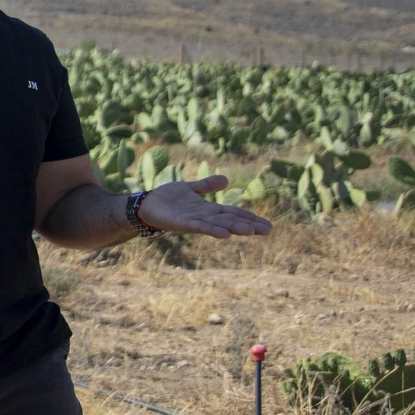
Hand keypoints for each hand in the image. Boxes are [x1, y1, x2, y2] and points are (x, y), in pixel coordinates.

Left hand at [138, 177, 272, 239]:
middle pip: (230, 220)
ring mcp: (194, 221)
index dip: (250, 218)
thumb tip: (226, 179)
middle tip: (268, 230)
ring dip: (234, 228)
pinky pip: (199, 227)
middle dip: (248, 225)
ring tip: (251, 231)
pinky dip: (212, 230)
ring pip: (218, 225)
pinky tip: (224, 235)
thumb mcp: (191, 188)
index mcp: (209, 209)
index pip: (233, 213)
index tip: (268, 225)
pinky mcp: (182, 223)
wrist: (146, 205)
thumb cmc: (168, 198)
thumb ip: (207, 186)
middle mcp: (205, 217)